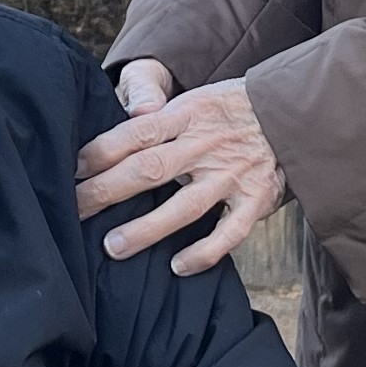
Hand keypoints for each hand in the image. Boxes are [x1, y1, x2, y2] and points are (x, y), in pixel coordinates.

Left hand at [76, 72, 286, 272]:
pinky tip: (177, 267)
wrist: (294, 112)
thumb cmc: (229, 111)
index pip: (137, 132)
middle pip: (151, 168)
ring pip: (185, 207)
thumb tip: (115, 128)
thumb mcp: (194, 99)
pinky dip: (204, 252)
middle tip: (74, 210)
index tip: (71, 168)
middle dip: (108, 191)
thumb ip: (157, 114)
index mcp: (188, 114)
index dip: (102, 150)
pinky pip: (229, 233)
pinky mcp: (257, 199)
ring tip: (112, 247)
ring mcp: (233, 174)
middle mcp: (207, 144)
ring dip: (147, 228)